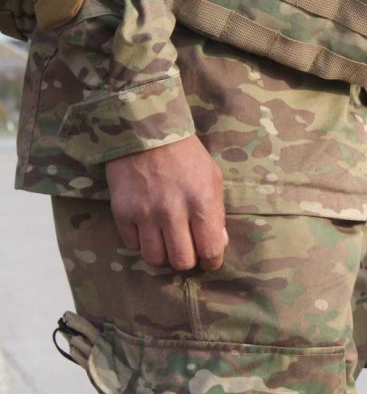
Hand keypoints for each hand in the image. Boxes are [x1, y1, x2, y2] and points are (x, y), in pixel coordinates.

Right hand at [105, 136, 227, 270]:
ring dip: (163, 254)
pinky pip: (133, 245)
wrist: (146, 132)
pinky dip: (142, 242)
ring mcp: (145, 213)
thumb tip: (218, 243)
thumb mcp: (212, 178)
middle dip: (188, 260)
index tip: (209, 259)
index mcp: (202, 202)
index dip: (212, 261)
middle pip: (181, 261)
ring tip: (167, 242)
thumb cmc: (186, 156)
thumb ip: (217, 212)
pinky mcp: (122, 212)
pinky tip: (148, 229)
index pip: (210, 250)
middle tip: (188, 250)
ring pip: (155, 258)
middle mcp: (173, 211)